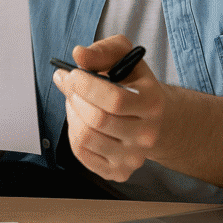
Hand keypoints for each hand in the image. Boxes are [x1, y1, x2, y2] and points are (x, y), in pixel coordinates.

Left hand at [52, 35, 166, 181]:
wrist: (154, 119)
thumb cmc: (134, 84)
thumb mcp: (125, 57)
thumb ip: (103, 51)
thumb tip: (79, 55)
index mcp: (152, 103)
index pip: (115, 99)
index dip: (86, 85)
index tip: (72, 74)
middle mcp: (147, 134)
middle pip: (97, 120)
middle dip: (74, 98)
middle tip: (68, 84)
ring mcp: (134, 157)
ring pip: (86, 138)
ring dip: (72, 114)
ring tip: (75, 101)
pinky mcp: (119, 172)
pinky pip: (82, 154)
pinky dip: (72, 133)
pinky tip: (79, 120)